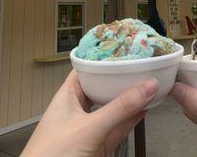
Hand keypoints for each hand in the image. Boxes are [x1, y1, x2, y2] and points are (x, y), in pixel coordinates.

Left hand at [21, 71, 157, 156]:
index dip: (102, 59)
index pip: (86, 70)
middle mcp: (77, 110)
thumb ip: (119, 108)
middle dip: (119, 79)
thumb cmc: (50, 156)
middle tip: (137, 66)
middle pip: (101, 88)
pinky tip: (143, 110)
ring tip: (146, 85)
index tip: (120, 50)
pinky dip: (131, 119)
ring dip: (128, 100)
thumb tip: (145, 87)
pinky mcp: (97, 145)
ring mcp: (88, 129)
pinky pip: (118, 128)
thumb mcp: (89, 127)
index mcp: (67, 97)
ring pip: (112, 109)